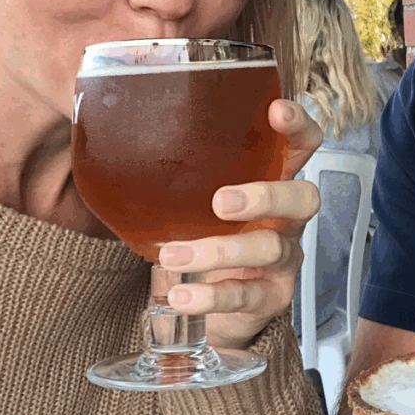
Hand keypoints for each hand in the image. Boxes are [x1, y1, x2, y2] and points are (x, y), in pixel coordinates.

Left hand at [159, 98, 321, 348]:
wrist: (213, 302)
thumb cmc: (207, 233)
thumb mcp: (197, 196)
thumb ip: (179, 166)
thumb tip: (110, 124)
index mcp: (274, 179)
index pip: (303, 145)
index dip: (299, 127)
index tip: (276, 112)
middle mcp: (287, 217)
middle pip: (303, 197)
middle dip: (266, 196)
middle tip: (220, 202)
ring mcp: (284, 258)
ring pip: (269, 248)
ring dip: (220, 250)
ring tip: (174, 256)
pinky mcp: (270, 297)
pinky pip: (247, 296)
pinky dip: (211, 295)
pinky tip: (182, 294)